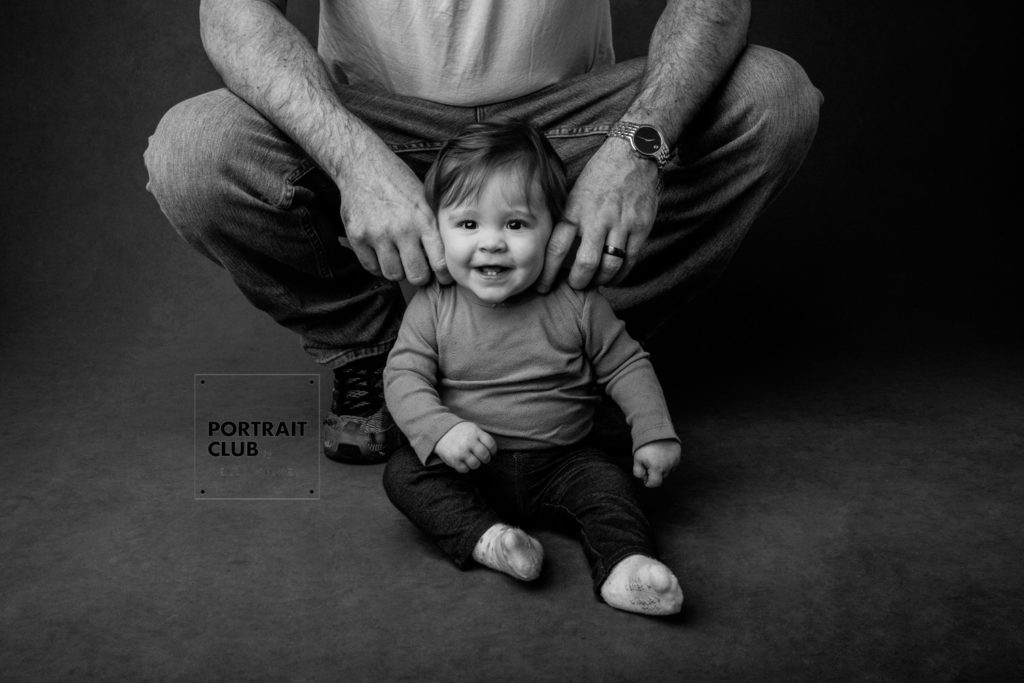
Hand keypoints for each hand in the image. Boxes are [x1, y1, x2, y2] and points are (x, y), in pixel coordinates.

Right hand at [338, 141, 451, 285]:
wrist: (362, 165)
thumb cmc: (398, 183)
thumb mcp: (424, 199)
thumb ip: (433, 227)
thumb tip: (444, 260)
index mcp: (424, 219)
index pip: (440, 263)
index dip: (443, 276)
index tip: (442, 277)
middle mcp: (402, 229)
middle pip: (416, 275)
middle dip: (420, 276)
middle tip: (418, 269)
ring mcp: (378, 234)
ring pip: (393, 274)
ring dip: (397, 271)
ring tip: (398, 259)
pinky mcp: (357, 236)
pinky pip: (371, 267)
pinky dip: (377, 265)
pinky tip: (381, 254)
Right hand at [434, 422, 496, 472]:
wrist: (439, 430)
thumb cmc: (460, 431)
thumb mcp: (472, 428)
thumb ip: (482, 437)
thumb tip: (492, 452)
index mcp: (475, 433)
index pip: (491, 445)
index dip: (493, 451)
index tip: (490, 452)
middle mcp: (469, 442)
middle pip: (485, 456)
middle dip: (485, 459)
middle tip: (482, 458)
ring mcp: (461, 451)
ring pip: (476, 465)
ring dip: (475, 463)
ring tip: (471, 459)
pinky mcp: (453, 460)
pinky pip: (465, 470)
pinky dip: (465, 467)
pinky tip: (463, 461)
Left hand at [537, 140, 659, 291]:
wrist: (632, 154)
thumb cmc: (599, 175)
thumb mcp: (574, 193)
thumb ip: (565, 219)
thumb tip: (551, 249)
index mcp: (575, 211)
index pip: (556, 249)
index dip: (548, 274)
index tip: (543, 287)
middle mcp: (596, 219)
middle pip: (584, 264)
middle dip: (578, 282)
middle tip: (575, 286)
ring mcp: (621, 224)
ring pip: (609, 267)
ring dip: (600, 281)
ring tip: (595, 282)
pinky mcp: (640, 228)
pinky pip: (629, 261)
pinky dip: (620, 274)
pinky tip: (614, 276)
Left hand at [632, 439, 680, 487]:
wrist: (655, 428)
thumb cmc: (644, 445)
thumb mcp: (637, 459)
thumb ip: (638, 472)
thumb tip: (644, 479)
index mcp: (657, 468)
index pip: (655, 483)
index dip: (648, 482)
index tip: (645, 477)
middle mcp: (668, 466)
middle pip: (662, 477)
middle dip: (655, 473)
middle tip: (649, 462)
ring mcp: (674, 460)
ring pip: (668, 470)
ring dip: (662, 467)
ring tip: (655, 456)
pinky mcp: (678, 455)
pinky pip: (673, 463)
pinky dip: (667, 461)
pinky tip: (661, 453)